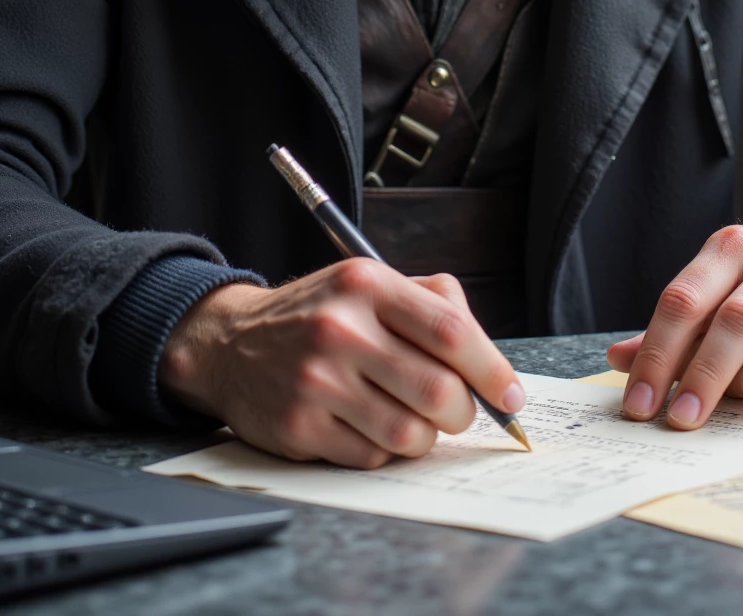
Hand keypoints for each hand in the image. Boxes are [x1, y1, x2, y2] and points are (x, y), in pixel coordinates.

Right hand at [158, 260, 524, 468]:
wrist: (231, 343)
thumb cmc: (321, 315)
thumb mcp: (371, 285)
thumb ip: (434, 305)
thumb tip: (492, 363)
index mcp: (367, 284)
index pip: (450, 331)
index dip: (492, 369)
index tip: (511, 396)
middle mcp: (341, 328)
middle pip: (439, 391)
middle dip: (462, 412)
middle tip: (456, 411)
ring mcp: (317, 380)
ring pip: (410, 435)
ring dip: (424, 437)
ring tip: (410, 418)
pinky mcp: (299, 426)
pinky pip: (371, 458)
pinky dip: (382, 451)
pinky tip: (365, 425)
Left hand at [607, 226, 742, 428]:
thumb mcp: (713, 291)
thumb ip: (670, 328)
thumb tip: (618, 360)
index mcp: (729, 249)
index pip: (683, 300)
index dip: (657, 354)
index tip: (640, 403)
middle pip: (735, 322)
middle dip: (703, 378)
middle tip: (681, 419)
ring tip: (738, 394)